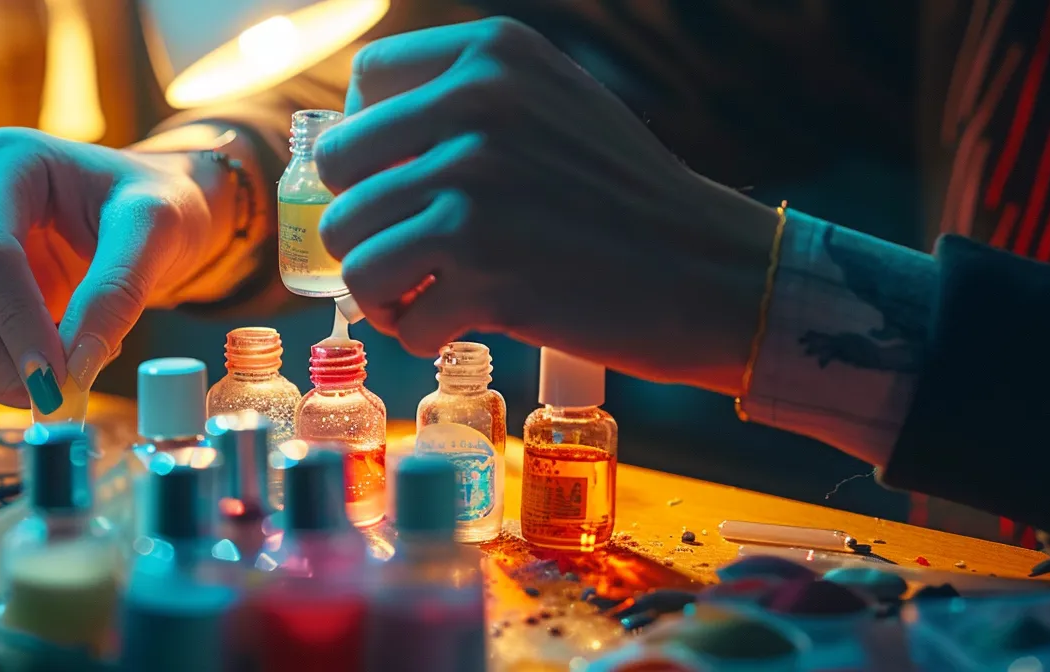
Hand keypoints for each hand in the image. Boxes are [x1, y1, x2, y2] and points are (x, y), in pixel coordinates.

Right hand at [0, 128, 223, 410]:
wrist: (158, 215)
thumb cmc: (160, 204)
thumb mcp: (158, 230)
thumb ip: (118, 291)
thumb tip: (77, 366)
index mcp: (9, 162)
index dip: (14, 319)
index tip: (55, 375)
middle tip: (56, 398)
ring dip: (3, 371)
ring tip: (78, 368)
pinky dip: (8, 373)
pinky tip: (64, 362)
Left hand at [314, 17, 777, 392]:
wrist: (709, 271)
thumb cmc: (626, 196)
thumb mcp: (553, 101)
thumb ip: (467, 98)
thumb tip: (354, 135)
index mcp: (492, 57)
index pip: (365, 82)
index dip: (368, 142)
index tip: (397, 180)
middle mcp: (477, 109)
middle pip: (340, 170)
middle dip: (364, 221)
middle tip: (409, 251)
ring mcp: (476, 190)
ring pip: (352, 247)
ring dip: (381, 286)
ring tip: (427, 293)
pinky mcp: (484, 271)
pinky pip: (397, 314)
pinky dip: (419, 332)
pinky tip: (460, 323)